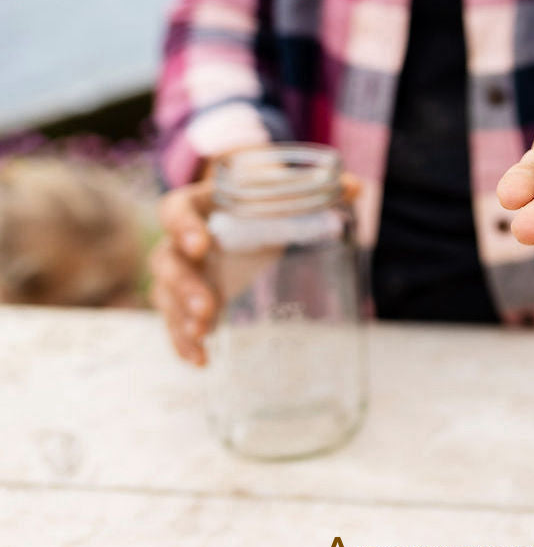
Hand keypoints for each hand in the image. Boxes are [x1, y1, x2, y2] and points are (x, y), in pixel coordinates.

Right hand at [150, 167, 361, 366]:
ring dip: (179, 318)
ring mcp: (181, 270)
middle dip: (184, 285)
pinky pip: (174, 321)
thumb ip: (314, 187)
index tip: (201, 244)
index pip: (175, 209)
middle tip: (208, 307)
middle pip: (166, 260)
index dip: (182, 226)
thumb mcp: (280, 187)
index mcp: (198, 203)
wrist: (247, 204)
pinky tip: (200, 360)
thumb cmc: (260, 196)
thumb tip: (356, 187)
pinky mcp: (186, 299)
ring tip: (203, 335)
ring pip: (165, 294)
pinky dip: (183, 341)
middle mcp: (180, 238)